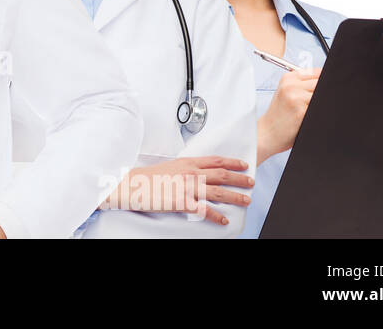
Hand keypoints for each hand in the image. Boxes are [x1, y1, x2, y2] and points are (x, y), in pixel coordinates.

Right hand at [106, 156, 252, 225]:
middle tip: (251, 183)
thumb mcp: (168, 167)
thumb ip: (184, 169)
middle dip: (240, 179)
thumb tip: (195, 173)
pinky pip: (204, 210)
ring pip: (218, 192)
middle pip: (221, 175)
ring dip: (235, 197)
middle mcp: (190, 173)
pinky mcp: (181, 202)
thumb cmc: (146, 177)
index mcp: (186, 163)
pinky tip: (223, 220)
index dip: (232, 162)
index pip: (215, 160)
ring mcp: (186, 187)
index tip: (244, 164)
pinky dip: (216, 216)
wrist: (130, 185)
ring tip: (246, 201)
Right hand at [257, 67, 320, 160]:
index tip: (321, 90)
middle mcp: (291, 85)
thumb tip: (328, 82)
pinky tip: (306, 117)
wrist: (267, 133)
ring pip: (322, 95)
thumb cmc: (279, 115)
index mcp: (288, 78)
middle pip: (322, 83)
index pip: (318, 72)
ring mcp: (296, 97)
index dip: (323, 82)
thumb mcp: (287, 92)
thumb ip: (305, 84)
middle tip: (311, 104)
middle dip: (322, 94)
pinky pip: (320, 108)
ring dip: (319, 104)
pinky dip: (317, 113)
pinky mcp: (301, 111)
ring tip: (307, 111)